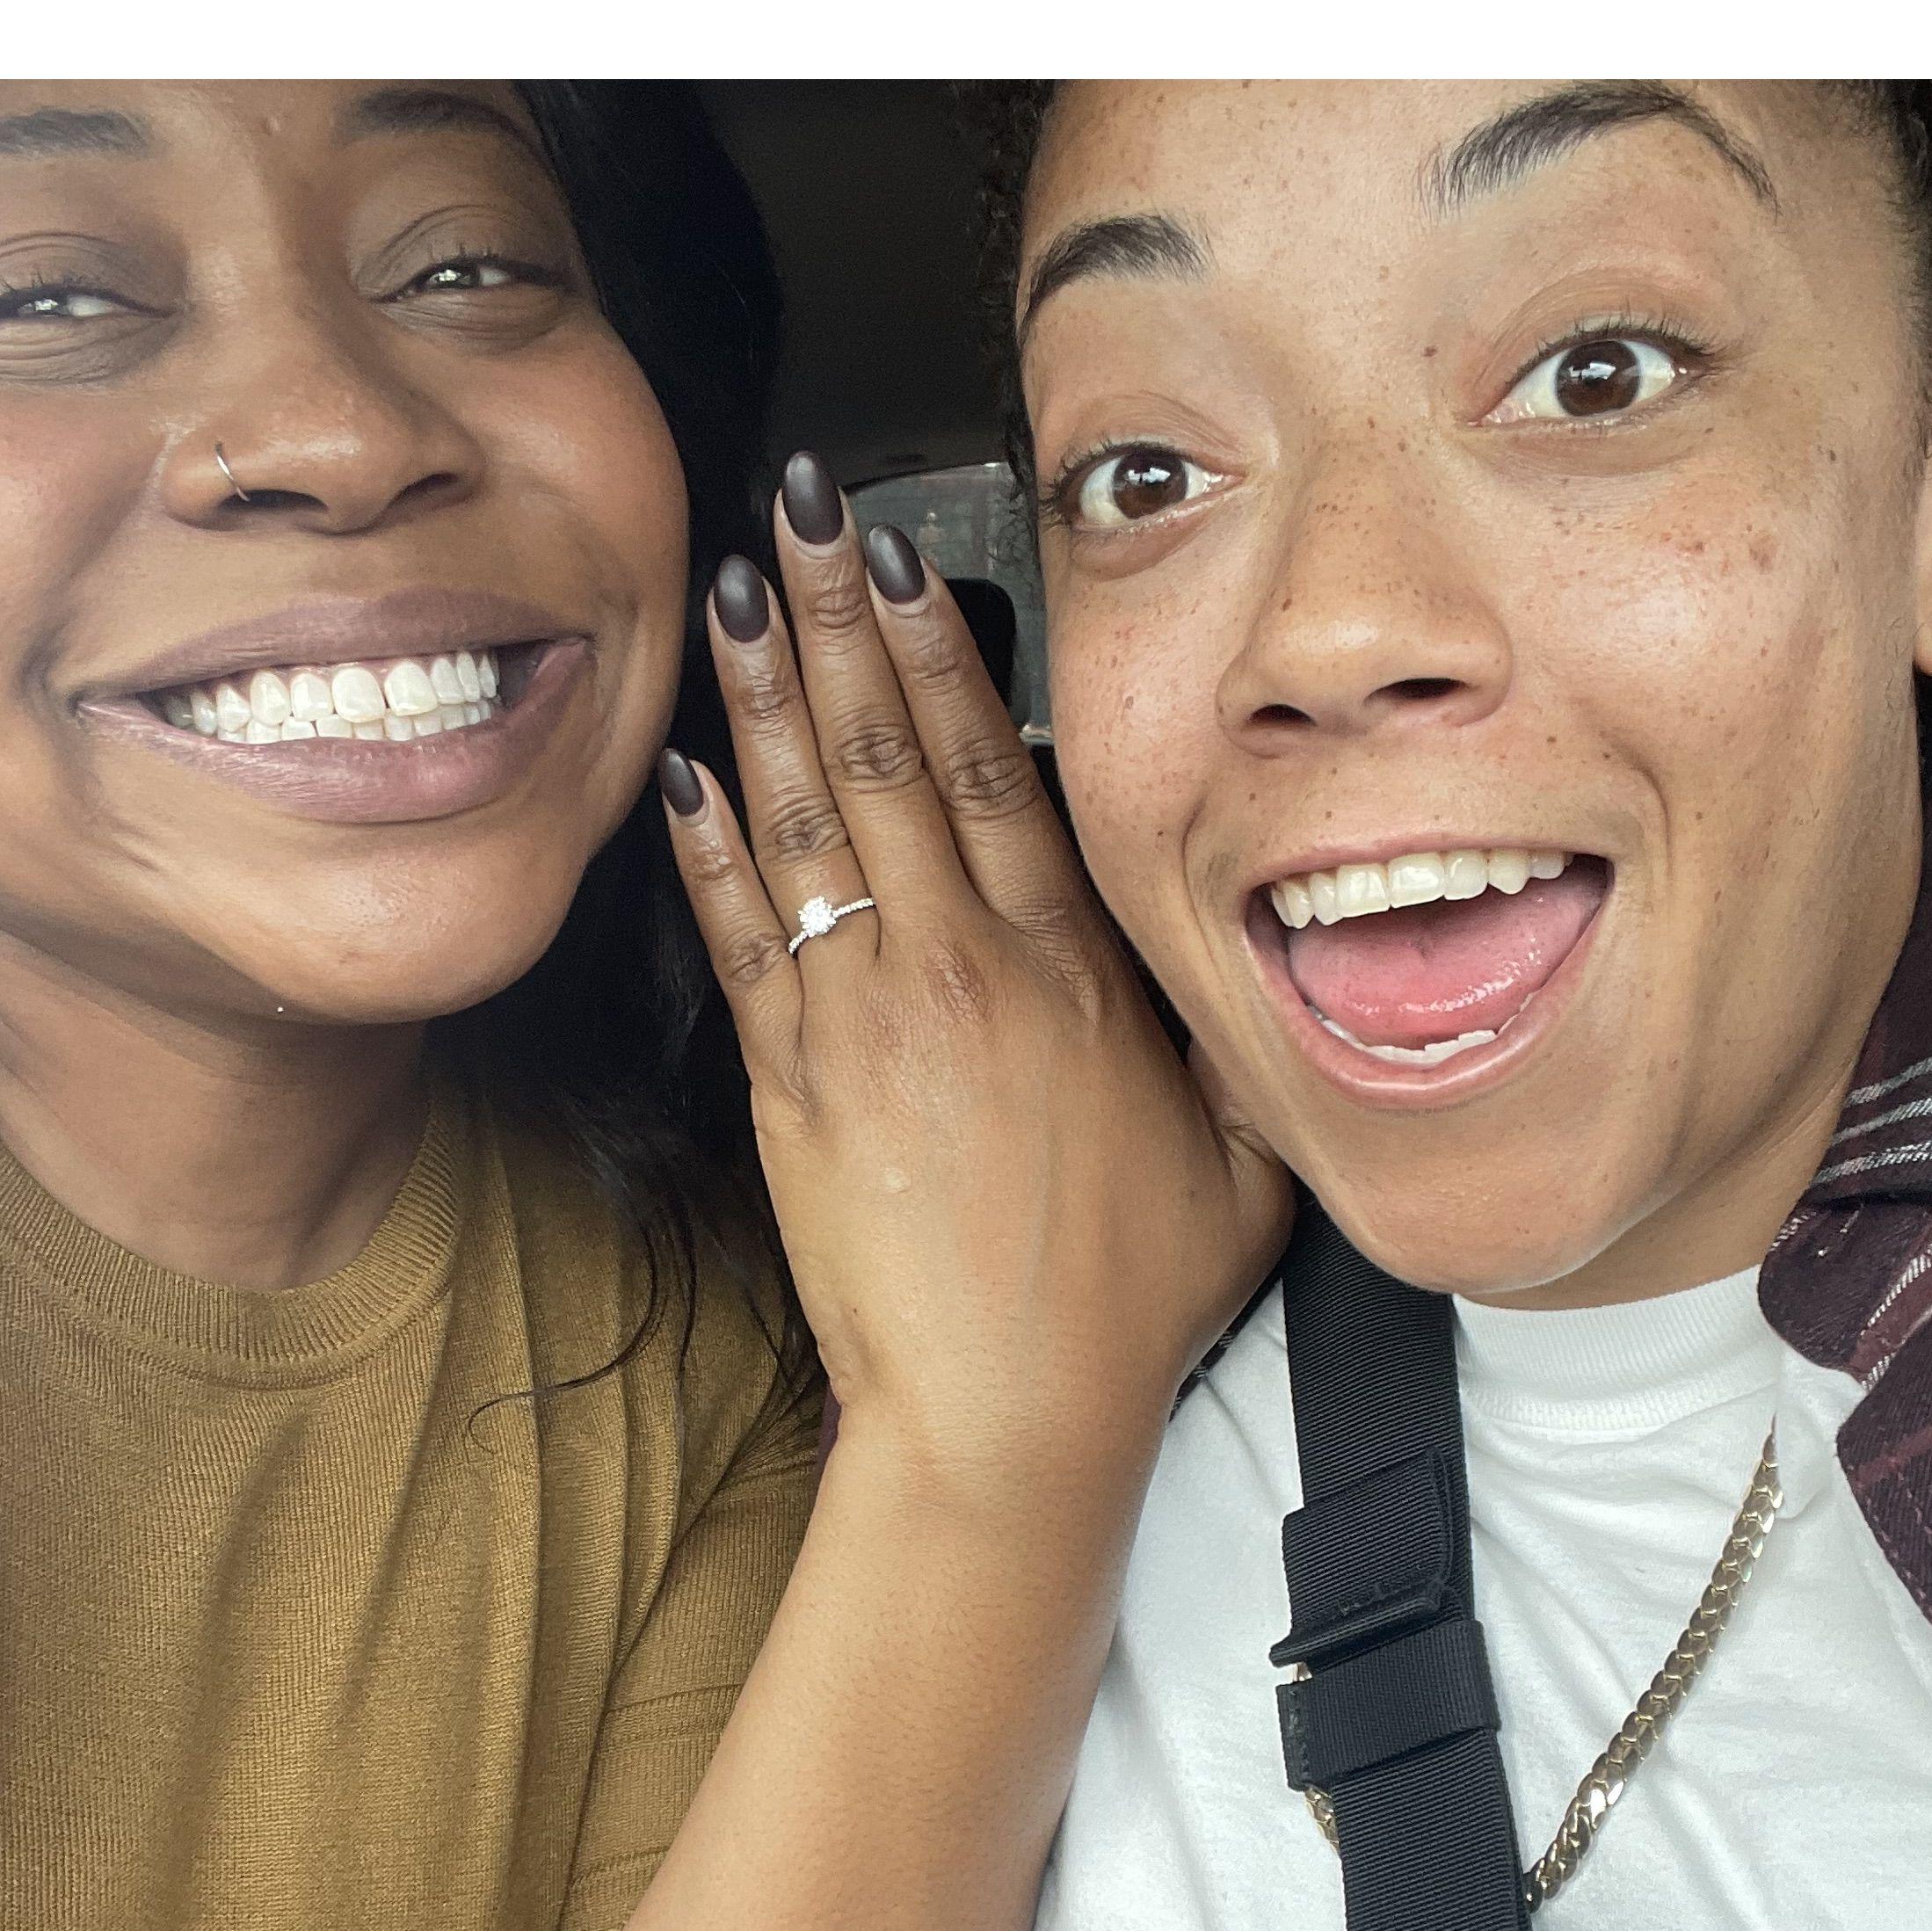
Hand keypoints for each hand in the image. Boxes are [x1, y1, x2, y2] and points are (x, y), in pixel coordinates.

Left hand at [665, 461, 1288, 1505]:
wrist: (1005, 1418)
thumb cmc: (1126, 1304)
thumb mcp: (1248, 1159)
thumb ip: (1240, 1038)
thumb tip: (1248, 951)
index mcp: (1070, 975)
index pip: (994, 768)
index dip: (938, 651)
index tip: (900, 559)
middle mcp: (957, 973)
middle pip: (884, 758)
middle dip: (832, 620)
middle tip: (792, 512)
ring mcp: (863, 1023)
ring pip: (802, 823)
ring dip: (761, 700)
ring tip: (731, 594)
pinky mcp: (791, 1088)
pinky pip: (737, 939)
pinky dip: (704, 851)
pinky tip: (682, 771)